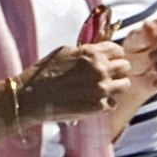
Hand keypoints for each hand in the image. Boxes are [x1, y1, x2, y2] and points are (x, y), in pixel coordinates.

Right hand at [18, 40, 132, 125]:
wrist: (30, 97)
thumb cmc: (43, 73)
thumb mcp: (64, 52)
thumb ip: (85, 51)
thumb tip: (99, 51)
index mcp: (91, 53)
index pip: (118, 50)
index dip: (114, 56)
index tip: (109, 61)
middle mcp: (99, 69)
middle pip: (125, 67)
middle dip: (117, 71)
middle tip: (107, 77)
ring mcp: (101, 88)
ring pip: (125, 85)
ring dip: (116, 87)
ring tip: (103, 90)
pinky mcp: (98, 107)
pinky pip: (113, 104)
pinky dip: (106, 104)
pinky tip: (94, 102)